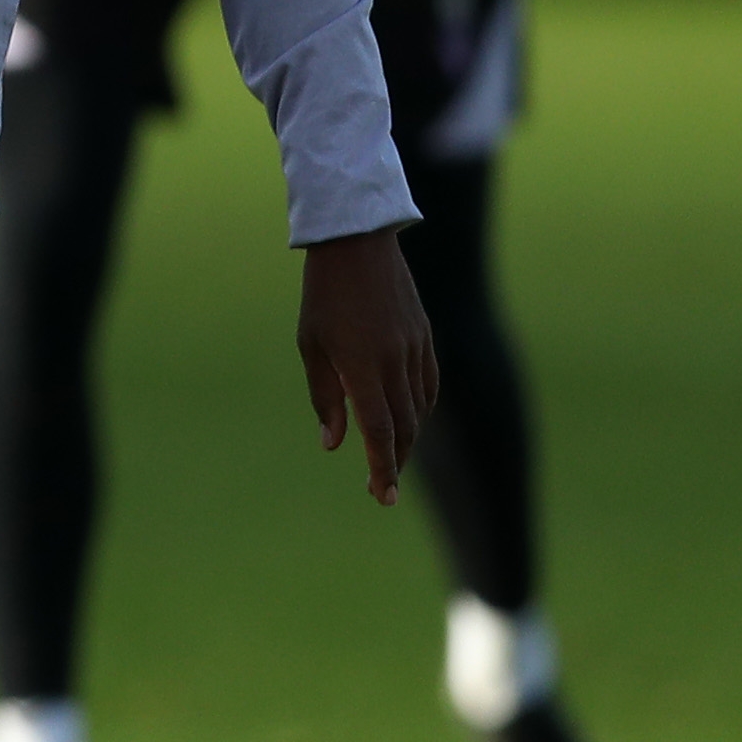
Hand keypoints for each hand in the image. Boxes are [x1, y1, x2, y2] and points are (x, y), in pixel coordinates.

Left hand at [295, 227, 438, 504]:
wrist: (358, 243)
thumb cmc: (323, 296)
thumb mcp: (312, 346)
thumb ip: (326, 398)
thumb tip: (334, 443)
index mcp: (363, 366)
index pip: (381, 432)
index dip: (384, 468)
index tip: (384, 497)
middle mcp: (396, 362)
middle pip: (406, 428)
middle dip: (397, 462)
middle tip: (384, 488)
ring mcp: (415, 348)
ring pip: (420, 408)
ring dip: (409, 438)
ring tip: (393, 457)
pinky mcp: (425, 336)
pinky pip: (429, 384)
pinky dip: (421, 408)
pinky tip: (411, 418)